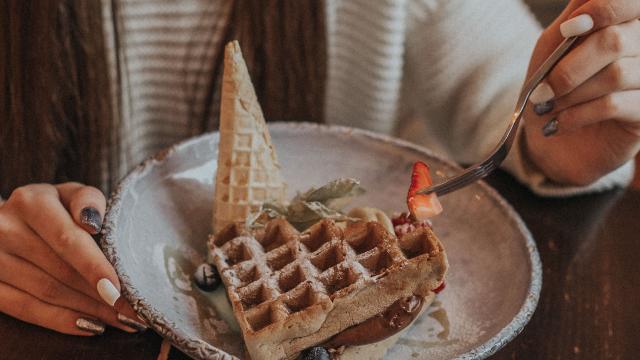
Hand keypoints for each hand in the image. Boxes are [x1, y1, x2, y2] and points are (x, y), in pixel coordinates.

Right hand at [0, 183, 145, 334]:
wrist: (8, 220)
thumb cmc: (53, 207)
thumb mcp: (70, 194)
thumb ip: (88, 201)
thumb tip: (93, 223)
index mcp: (31, 202)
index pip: (67, 239)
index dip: (94, 267)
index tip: (118, 289)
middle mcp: (6, 229)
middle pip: (60, 271)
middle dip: (100, 295)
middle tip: (131, 311)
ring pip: (47, 293)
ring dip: (88, 310)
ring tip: (120, 318)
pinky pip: (25, 309)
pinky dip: (60, 321)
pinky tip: (91, 325)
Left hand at [523, 0, 639, 185]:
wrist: (547, 137)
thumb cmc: (552, 84)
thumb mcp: (555, 44)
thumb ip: (576, 12)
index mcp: (626, 25)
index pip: (632, 3)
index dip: (604, 9)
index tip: (571, 28)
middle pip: (616, 41)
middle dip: (570, 67)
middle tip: (543, 89)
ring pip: (615, 75)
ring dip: (570, 94)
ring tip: (548, 107)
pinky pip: (613, 105)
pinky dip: (577, 114)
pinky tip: (559, 123)